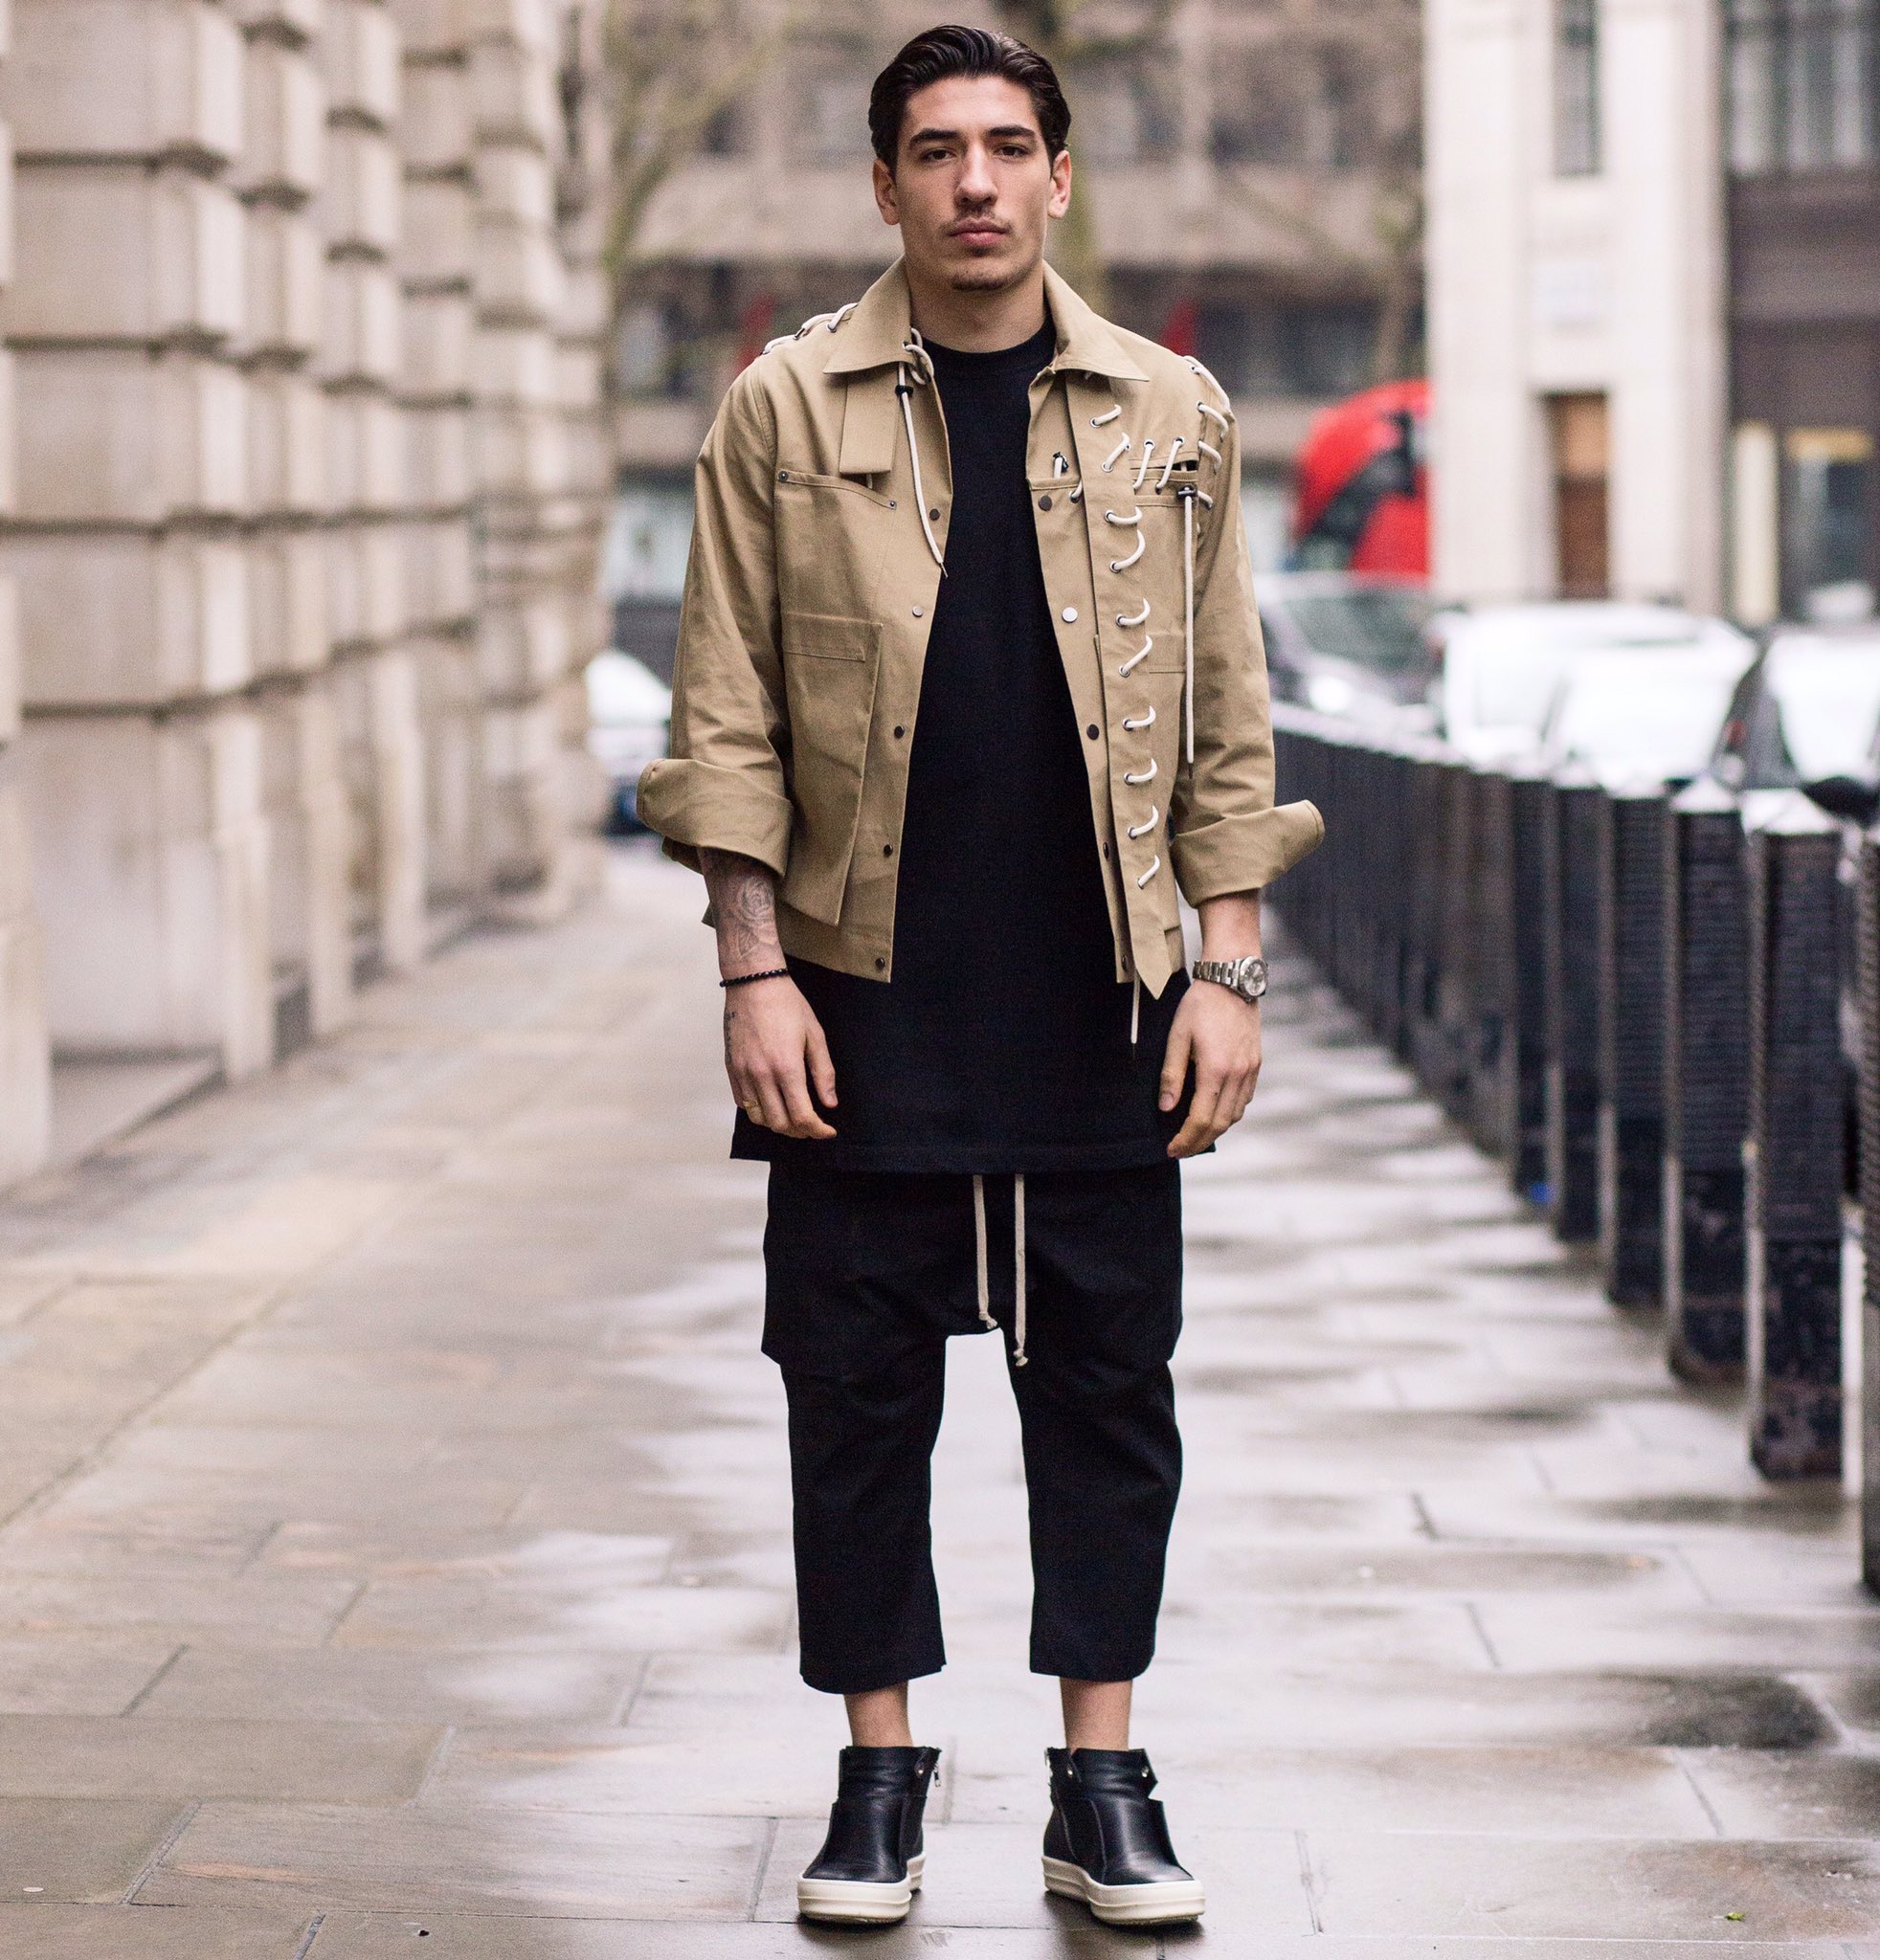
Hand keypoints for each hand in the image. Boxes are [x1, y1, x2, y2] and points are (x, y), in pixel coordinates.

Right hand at [724, 977, 837, 1138]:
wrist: (754, 983)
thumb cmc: (787, 1004)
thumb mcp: (815, 1035)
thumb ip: (824, 1073)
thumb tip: (829, 1103)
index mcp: (787, 1067)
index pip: (802, 1116)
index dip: (818, 1130)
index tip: (828, 1131)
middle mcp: (762, 1075)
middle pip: (779, 1124)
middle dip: (799, 1132)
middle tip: (812, 1127)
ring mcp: (743, 1073)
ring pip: (758, 1118)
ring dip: (778, 1124)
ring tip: (792, 1118)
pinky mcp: (731, 1068)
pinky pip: (743, 1102)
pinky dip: (759, 1110)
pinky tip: (772, 1103)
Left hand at [1160, 980, 1261, 1157]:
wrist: (1232, 980)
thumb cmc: (1200, 1005)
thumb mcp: (1177, 1036)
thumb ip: (1172, 1074)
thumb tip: (1166, 1107)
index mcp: (1215, 1069)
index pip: (1200, 1119)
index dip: (1185, 1139)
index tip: (1171, 1149)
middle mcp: (1238, 1074)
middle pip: (1220, 1124)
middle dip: (1199, 1142)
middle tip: (1181, 1150)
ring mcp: (1250, 1070)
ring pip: (1235, 1114)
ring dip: (1215, 1130)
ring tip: (1195, 1134)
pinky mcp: (1256, 1063)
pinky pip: (1244, 1099)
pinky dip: (1229, 1112)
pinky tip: (1214, 1111)